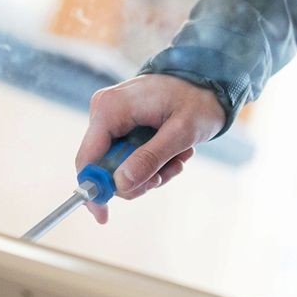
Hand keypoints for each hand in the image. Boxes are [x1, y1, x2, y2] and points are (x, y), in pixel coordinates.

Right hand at [75, 74, 226, 222]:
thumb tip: (121, 185)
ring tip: (179, 157)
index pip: (87, 159)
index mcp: (111, 109)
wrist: (209, 79)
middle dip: (139, 178)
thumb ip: (150, 158)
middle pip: (105, 168)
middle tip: (168, 172)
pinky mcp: (122, 124)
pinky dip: (153, 161)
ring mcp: (113, 118)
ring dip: (152, 170)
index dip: (93, 191)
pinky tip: (175, 152)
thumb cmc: (198, 99)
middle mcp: (105, 112)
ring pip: (121, 166)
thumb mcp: (180, 133)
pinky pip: (129, 156)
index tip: (103, 216)